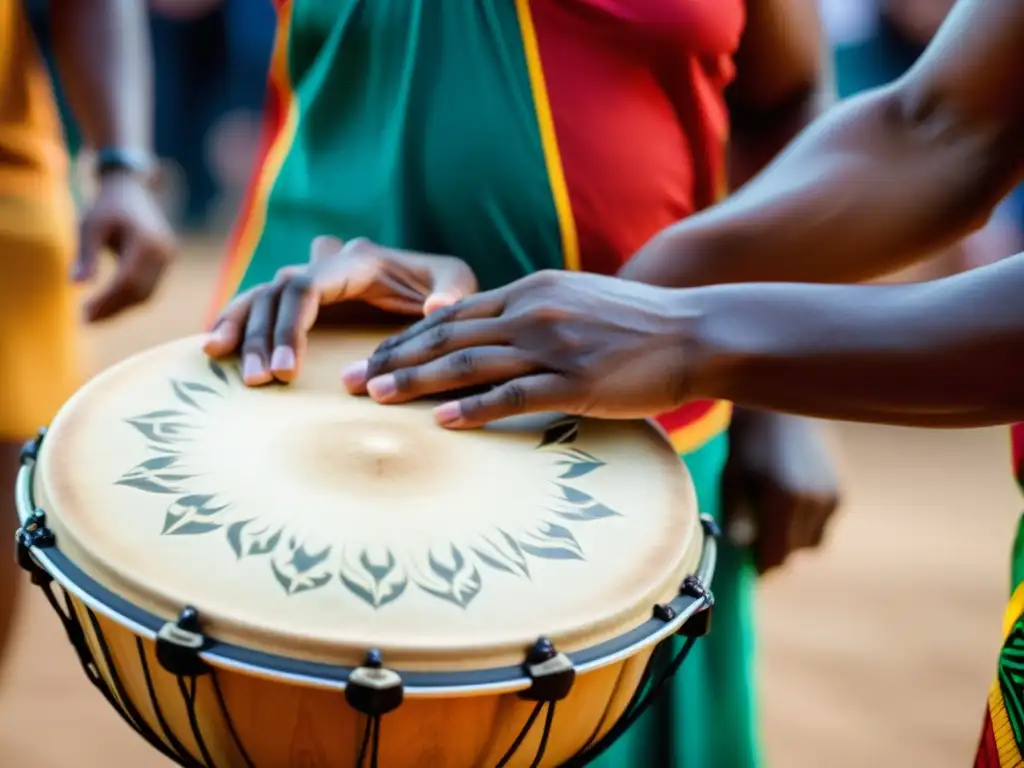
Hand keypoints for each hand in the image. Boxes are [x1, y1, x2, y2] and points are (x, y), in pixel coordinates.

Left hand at [73, 171, 175, 321]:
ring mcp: (168, 258)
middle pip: (140, 293)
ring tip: (94, 316)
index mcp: (147, 242)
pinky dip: (129, 299)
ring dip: (121, 308)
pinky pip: (150, 287)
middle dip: (113, 310)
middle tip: (85, 321)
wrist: (131, 189)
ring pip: (147, 294)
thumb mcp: (90, 226)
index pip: (128, 281)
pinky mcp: (166, 262)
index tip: (83, 315)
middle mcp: (163, 252)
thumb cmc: (106, 206)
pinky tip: (108, 304)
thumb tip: (77, 285)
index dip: (106, 301)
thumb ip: (86, 254)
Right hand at [203, 236, 477, 386]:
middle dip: (261, 336)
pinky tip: (213, 348)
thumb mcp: (459, 282)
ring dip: (240, 329)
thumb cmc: (446, 285)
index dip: (290, 326)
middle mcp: (325, 265)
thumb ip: (452, 292)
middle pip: (275, 293)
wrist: (437, 283)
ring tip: (224, 364)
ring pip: (260, 296)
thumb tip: (435, 309)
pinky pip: (259, 304)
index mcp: (357, 261)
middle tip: (258, 381)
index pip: (306, 286)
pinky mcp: (302, 299)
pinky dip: (235, 321)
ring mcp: (310, 279)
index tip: (287, 370)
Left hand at [343, 270, 706, 427]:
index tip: (373, 355)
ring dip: (417, 381)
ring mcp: (554, 347)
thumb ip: (533, 313)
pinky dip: (473, 408)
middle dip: (393, 359)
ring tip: (376, 398)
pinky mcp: (577, 382)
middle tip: (351, 381)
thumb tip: (495, 334)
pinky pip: (513, 396)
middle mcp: (534, 312)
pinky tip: (441, 420)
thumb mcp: (577, 301)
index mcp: (531, 291)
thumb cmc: (636, 324)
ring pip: (469, 364)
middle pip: (447, 337)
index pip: (452, 314)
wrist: (696, 332)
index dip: (406, 336)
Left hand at [722, 408, 839, 575]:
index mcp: (783, 500)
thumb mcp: (731, 478)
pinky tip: (790, 496)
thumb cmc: (746, 444)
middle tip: (755, 528)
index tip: (747, 558)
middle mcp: (813, 501)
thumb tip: (743, 550)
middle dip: (774, 548)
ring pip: (811, 543)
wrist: (779, 409)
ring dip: (793, 537)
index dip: (760, 564)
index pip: (776, 558)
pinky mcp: (841, 492)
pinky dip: (807, 522)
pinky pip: (822, 525)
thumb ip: (737, 518)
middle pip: (794, 553)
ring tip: (772, 509)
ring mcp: (832, 496)